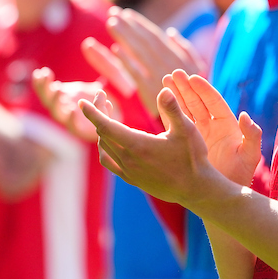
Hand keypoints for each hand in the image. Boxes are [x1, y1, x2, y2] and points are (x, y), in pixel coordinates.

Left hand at [32, 68, 115, 142]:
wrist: (92, 106)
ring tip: (46, 75)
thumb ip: (103, 104)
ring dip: (45, 88)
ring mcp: (58, 106)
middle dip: (56, 100)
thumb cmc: (101, 111)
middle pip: (56, 112)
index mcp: (78, 124)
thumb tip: (101, 93)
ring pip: (48, 100)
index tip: (73, 110)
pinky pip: (43, 91)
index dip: (71, 118)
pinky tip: (39, 72)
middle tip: (59, 89)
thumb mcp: (104, 108)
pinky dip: (40, 82)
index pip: (72, 124)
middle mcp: (65, 116)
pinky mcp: (53, 95)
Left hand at [79, 80, 234, 209]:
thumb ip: (173, 109)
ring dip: (102, 129)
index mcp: (137, 145)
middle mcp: (128, 159)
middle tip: (103, 97)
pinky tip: (111, 139)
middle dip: (99, 113)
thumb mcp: (187, 129)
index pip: (105, 126)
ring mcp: (128, 171)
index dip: (92, 112)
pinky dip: (105, 147)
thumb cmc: (192, 158)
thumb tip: (164, 90)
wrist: (194, 189)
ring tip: (108, 114)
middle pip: (102, 133)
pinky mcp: (131, 178)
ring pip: (104, 147)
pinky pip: (109, 161)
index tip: (82, 101)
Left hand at [93, 8, 205, 118]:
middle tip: (114, 13)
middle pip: (146, 43)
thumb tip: (172, 32)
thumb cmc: (194, 101)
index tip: (127, 13)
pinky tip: (115, 49)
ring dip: (125, 37)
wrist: (191, 139)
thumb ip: (185, 51)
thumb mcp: (197, 71)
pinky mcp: (151, 92)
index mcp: (181, 60)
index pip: (156, 38)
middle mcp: (171, 67)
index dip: (141, 25)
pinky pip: (136, 73)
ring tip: (112, 23)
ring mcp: (160, 80)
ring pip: (140, 54)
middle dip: (130, 27)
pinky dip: (126, 60)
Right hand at [163, 70, 260, 186]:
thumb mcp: (249, 156)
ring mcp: (197, 134)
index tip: (192, 78)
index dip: (203, 90)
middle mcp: (211, 126)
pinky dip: (169, 113)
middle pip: (197, 101)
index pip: (213, 102)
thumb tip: (245, 115)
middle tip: (174, 74)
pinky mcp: (186, 143)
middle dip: (186, 87)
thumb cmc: (239, 176)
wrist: (222, 195)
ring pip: (185, 109)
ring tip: (165, 80)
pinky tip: (160, 101)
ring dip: (176, 95)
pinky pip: (176, 124)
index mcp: (226, 125)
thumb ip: (252, 136)